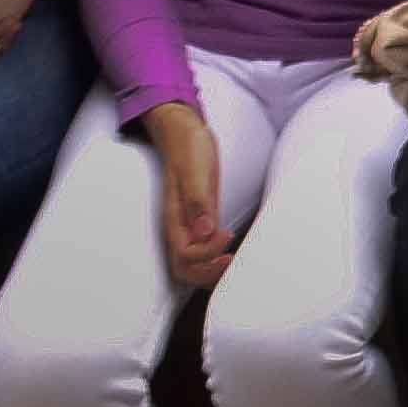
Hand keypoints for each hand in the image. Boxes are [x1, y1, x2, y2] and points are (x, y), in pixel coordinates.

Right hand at [144, 102, 233, 286]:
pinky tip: (231, 247)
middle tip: (231, 261)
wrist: (184, 132)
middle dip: (207, 274)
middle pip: (184, 270)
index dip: (206, 254)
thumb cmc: (188, 147)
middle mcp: (179, 227)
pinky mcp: (201, 217)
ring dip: (211, 270)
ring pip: (192, 263)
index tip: (227, 233)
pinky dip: (216, 256)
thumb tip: (204, 231)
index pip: (184, 256)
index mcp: (173, 218)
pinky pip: (203, 248)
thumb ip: (198, 199)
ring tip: (233, 261)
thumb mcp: (195, 169)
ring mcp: (188, 224)